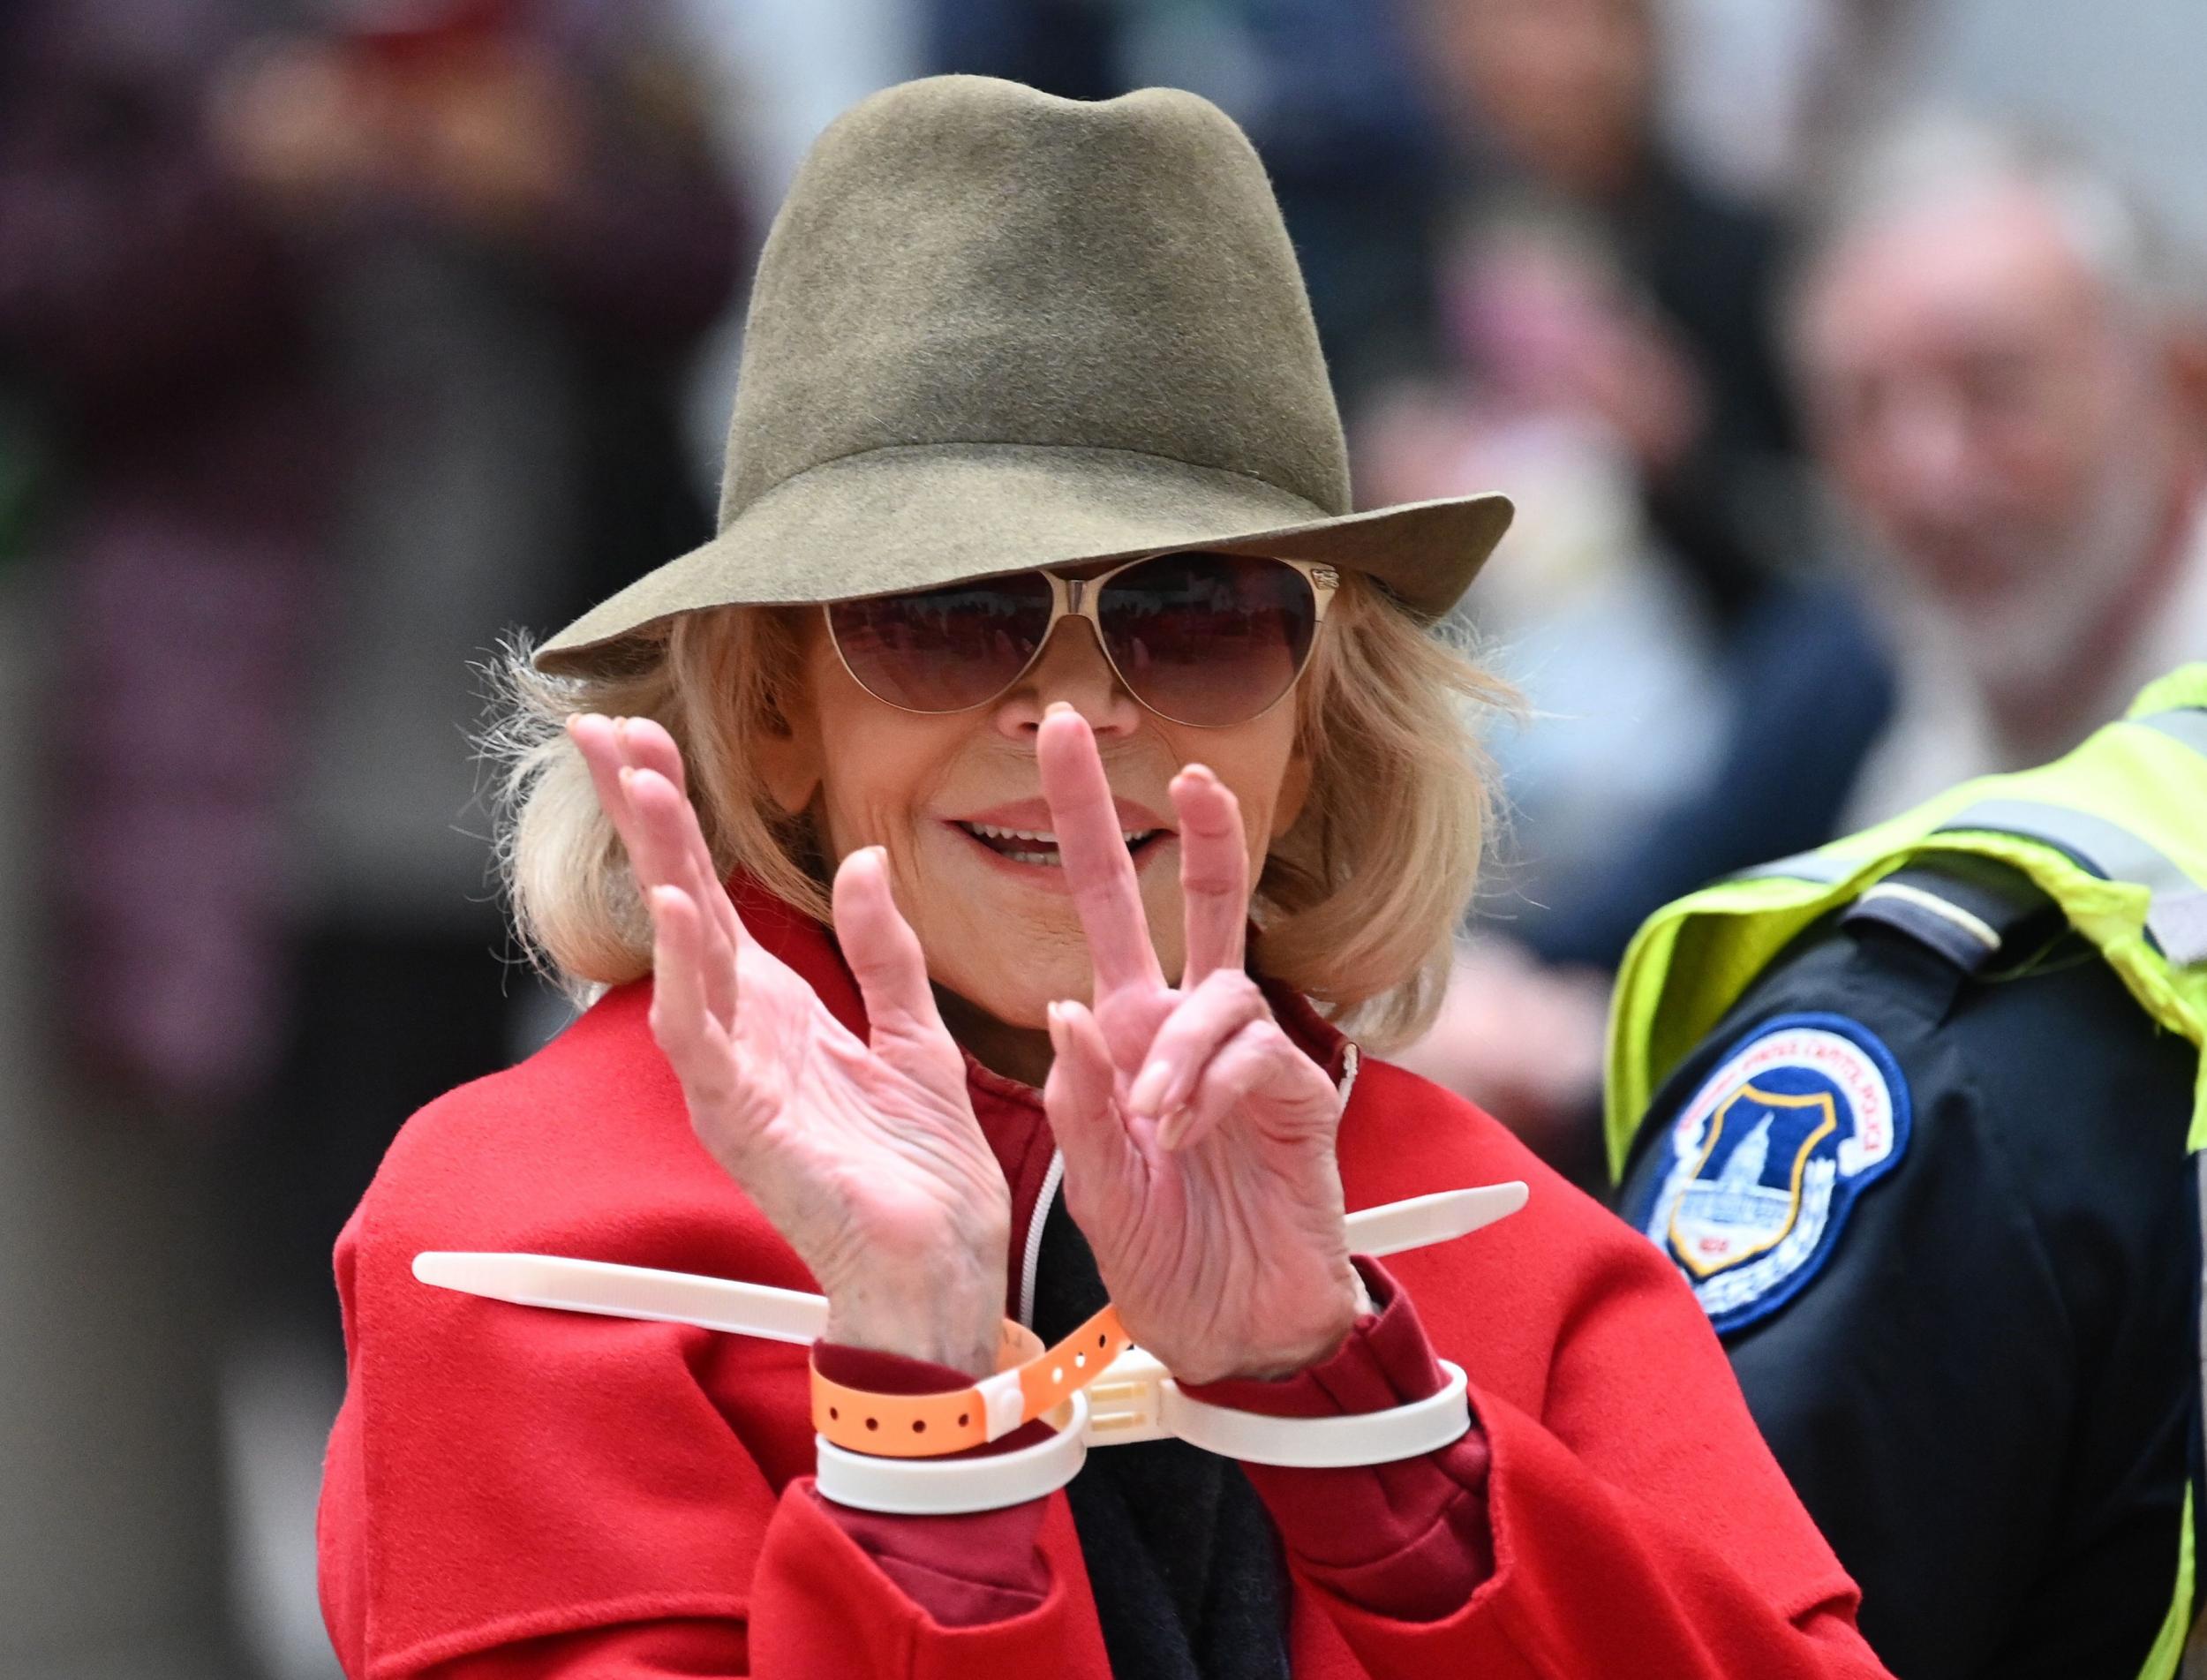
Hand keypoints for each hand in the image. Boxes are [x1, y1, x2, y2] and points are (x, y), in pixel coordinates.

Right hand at [569, 715, 1009, 1376]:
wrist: (943, 1275)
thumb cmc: (924, 1174)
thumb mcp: (918, 1038)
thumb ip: (884, 952)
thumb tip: (860, 861)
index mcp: (778, 1011)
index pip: (712, 892)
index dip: (676, 816)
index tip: (642, 734)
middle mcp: (741, 1036)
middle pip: (677, 902)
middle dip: (643, 814)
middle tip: (601, 727)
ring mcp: (733, 1080)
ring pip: (679, 956)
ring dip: (658, 866)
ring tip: (640, 782)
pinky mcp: (744, 1127)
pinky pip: (704, 1040)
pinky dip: (686, 973)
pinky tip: (679, 908)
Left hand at [1037, 707, 1359, 1384]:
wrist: (1234, 1332)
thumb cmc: (1159, 1255)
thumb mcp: (1092, 1181)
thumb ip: (1078, 1100)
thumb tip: (1068, 1000)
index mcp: (1127, 1033)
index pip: (1106, 908)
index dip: (1086, 823)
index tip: (1058, 738)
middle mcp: (1188, 1029)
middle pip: (1199, 901)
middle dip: (1197, 829)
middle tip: (1181, 764)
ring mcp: (1250, 1060)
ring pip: (1223, 991)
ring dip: (1180, 1048)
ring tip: (1154, 1121)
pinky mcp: (1299, 1099)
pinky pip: (1257, 1057)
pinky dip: (1215, 1088)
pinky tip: (1191, 1133)